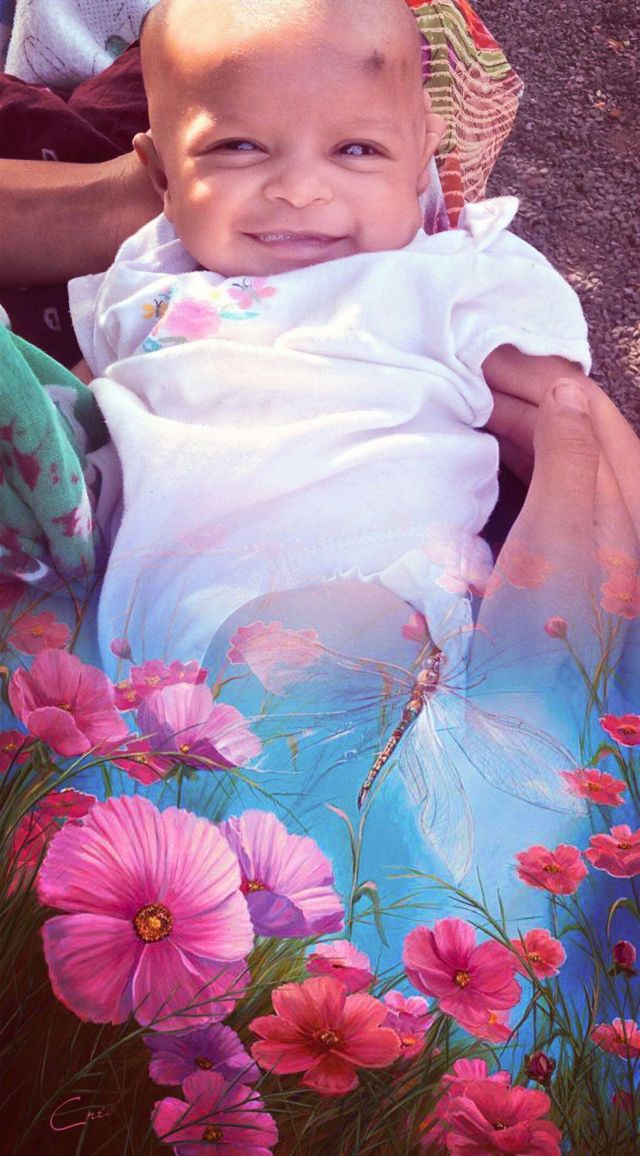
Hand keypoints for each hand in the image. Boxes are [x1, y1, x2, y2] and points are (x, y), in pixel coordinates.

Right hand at [476, 381, 638, 693]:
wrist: (538, 733)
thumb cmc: (550, 637)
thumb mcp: (559, 538)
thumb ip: (567, 460)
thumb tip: (566, 388)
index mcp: (623, 503)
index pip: (589, 410)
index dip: (540, 373)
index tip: (481, 355)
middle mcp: (614, 518)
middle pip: (575, 432)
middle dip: (523, 396)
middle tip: (461, 378)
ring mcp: (589, 545)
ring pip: (557, 464)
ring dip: (515, 431)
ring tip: (464, 411)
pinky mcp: (563, 569)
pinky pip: (541, 498)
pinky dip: (512, 470)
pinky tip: (479, 467)